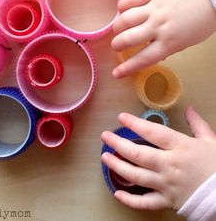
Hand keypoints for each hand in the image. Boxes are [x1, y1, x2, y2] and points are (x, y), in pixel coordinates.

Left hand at [101, 106, 215, 210]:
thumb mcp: (210, 140)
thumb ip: (197, 124)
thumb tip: (189, 108)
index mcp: (180, 147)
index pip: (154, 133)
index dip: (136, 124)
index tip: (121, 117)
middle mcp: (170, 165)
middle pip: (139, 154)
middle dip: (119, 145)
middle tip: (105, 137)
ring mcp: (167, 184)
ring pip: (137, 176)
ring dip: (118, 167)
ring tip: (105, 158)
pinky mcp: (167, 201)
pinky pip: (146, 202)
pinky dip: (130, 200)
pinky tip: (117, 193)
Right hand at [112, 0, 215, 77]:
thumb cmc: (203, 20)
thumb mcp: (188, 42)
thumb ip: (169, 48)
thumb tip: (153, 52)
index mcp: (169, 42)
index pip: (143, 59)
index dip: (127, 68)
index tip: (117, 73)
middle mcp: (159, 26)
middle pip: (128, 38)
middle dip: (117, 45)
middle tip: (116, 46)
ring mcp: (155, 8)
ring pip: (125, 18)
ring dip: (117, 26)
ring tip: (118, 28)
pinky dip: (123, 5)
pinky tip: (122, 9)